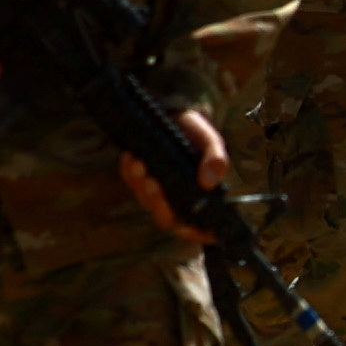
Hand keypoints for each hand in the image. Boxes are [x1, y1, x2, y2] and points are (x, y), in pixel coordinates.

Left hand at [122, 106, 231, 246]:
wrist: (174, 112)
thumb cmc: (195, 132)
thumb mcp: (210, 141)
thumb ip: (216, 160)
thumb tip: (208, 183)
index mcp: (200, 196)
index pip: (200, 228)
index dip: (196, 233)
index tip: (189, 228)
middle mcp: (178, 199)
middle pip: (167, 219)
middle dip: (159, 204)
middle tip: (152, 182)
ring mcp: (157, 191)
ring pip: (147, 202)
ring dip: (141, 184)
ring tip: (140, 162)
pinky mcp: (138, 179)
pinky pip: (130, 182)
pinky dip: (128, 171)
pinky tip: (131, 155)